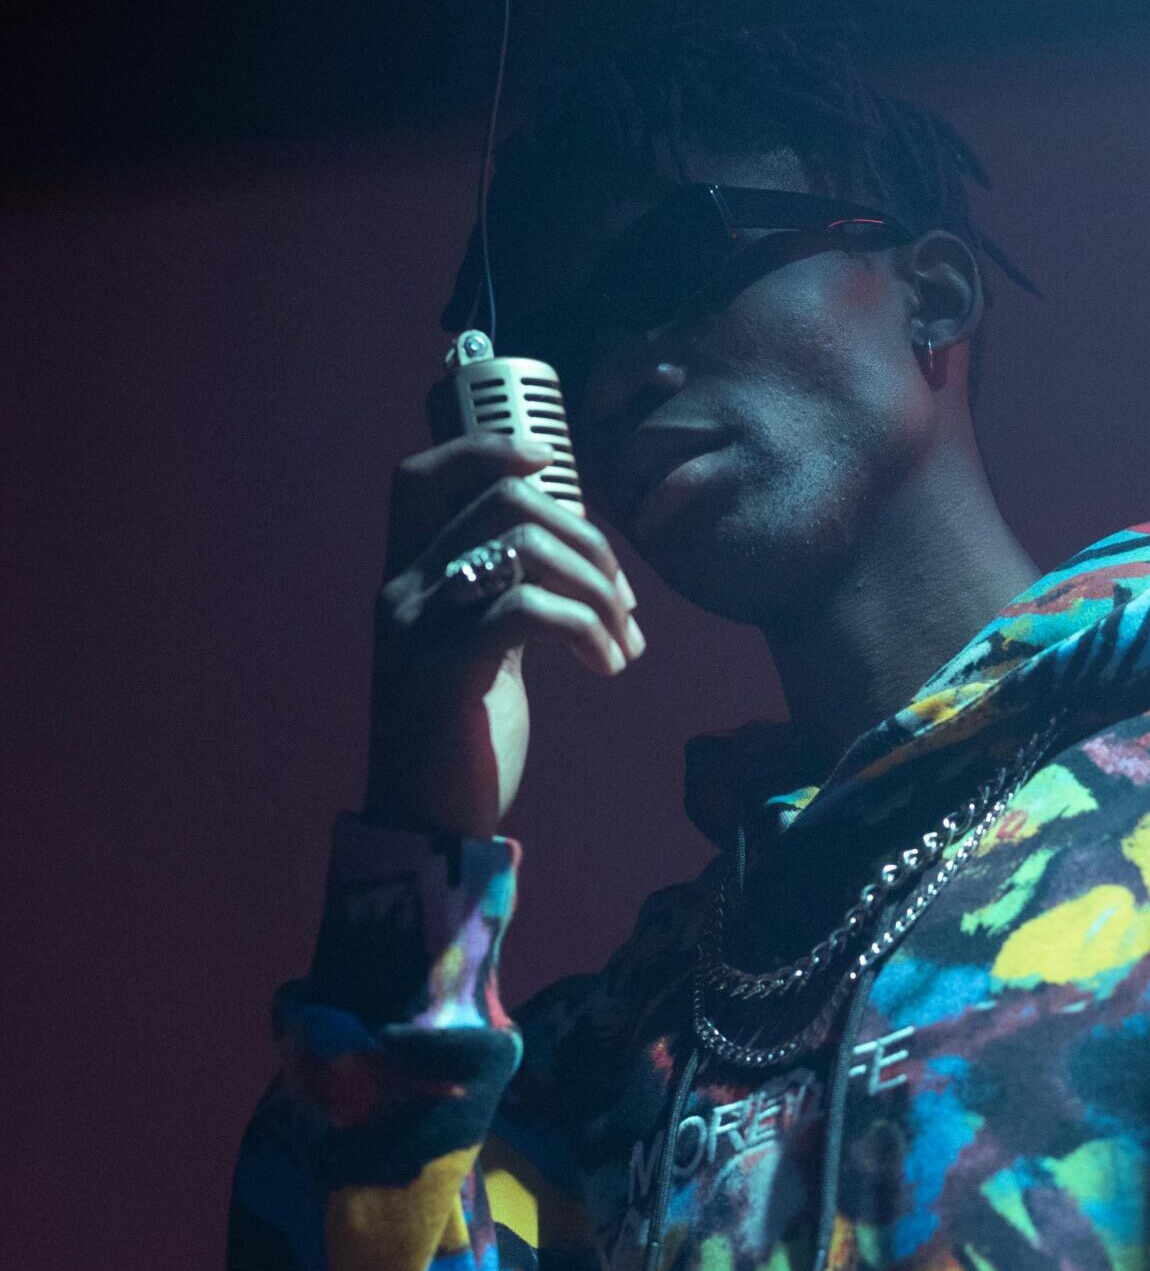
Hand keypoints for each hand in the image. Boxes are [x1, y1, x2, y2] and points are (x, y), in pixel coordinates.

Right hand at [361, 432, 644, 841]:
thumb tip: (578, 546)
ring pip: (524, 545)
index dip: (488, 449)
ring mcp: (416, 625)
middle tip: (626, 602)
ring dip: (598, 588)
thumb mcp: (483, 646)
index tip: (552, 467)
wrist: (429, 821)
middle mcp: (402, 586)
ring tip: (623, 641)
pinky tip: (608, 667)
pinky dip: (587, 630)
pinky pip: (529, 609)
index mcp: (408, 574)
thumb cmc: (465, 733)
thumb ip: (506, 591)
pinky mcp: (443, 669)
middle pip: (504, 500)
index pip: (423, 475)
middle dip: (588, 539)